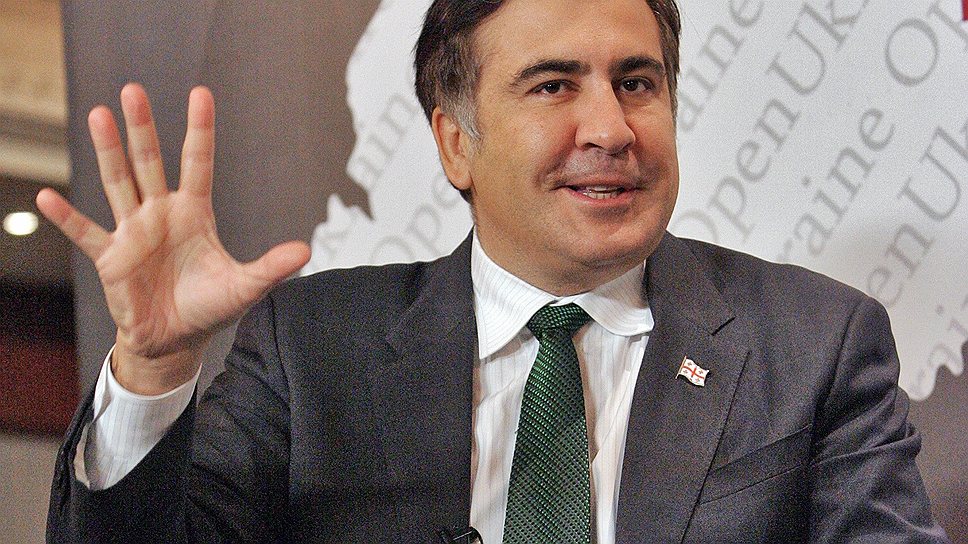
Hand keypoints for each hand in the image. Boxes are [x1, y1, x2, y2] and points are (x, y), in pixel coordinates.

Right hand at [36, 83, 309, 394]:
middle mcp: (161, 214)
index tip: (201, 93)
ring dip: (108, 151)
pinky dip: (66, 218)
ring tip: (98, 115)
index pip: (198, 163)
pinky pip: (86, 233)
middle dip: (142, 128)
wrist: (175, 340)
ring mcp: (133, 232)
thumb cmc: (208, 308)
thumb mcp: (245, 287)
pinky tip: (46, 196)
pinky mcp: (111, 258)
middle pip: (149, 162)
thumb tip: (306, 250)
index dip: (200, 130)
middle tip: (133, 89)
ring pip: (118, 183)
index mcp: (194, 213)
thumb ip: (271, 267)